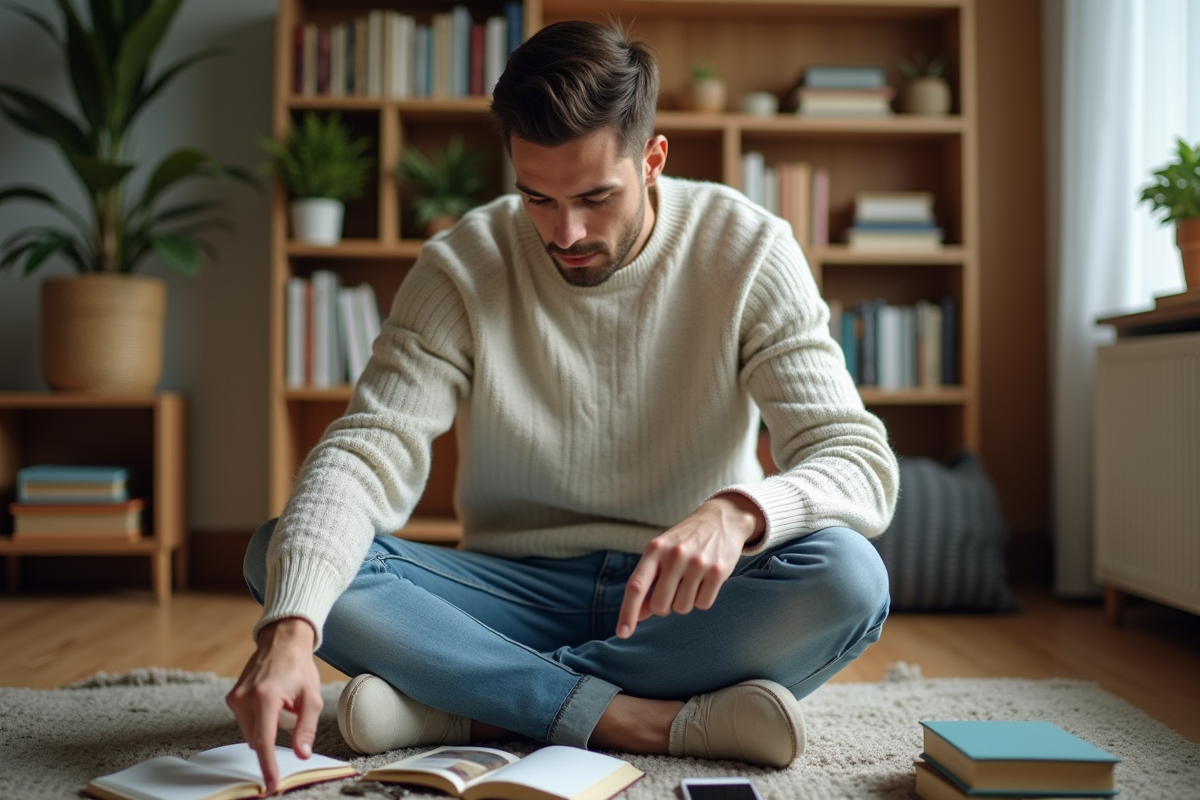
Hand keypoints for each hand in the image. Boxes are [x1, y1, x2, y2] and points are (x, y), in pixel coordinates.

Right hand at [225, 618, 322, 794]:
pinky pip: (246, 722)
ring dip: (267, 727)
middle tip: (290, 713)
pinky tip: (271, 701)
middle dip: (274, 736)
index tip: (271, 784)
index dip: (268, 765)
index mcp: (266, 697)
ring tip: (281, 703)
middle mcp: (245, 698)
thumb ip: (306, 728)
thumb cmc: (299, 667)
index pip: (265, 741)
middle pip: (258, 739)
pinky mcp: (232, 697)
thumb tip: (302, 754)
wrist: (283, 641)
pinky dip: (260, 719)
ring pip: (251, 732)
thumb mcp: (311, 697)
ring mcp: (235, 698)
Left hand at [616, 493, 763, 638]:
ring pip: (682, 608)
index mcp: (655, 550)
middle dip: (664, 606)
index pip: (636, 586)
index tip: (622, 633)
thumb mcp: (661, 553)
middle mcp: (675, 556)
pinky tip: (705, 581)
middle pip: (660, 606)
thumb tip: (637, 616)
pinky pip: (703, 604)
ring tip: (691, 580)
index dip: (627, 612)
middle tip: (673, 588)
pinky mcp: (718, 571)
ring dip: (685, 602)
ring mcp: (697, 563)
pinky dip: (702, 599)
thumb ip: (648, 582)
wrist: (722, 518)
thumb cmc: (685, 540)